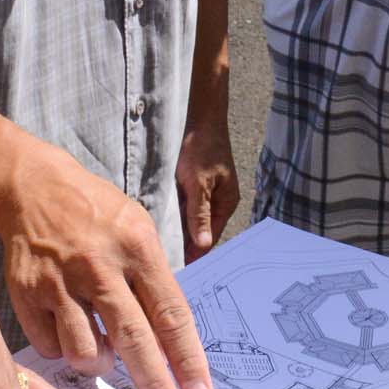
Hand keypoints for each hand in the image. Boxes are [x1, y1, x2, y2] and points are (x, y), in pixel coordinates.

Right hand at [0, 141, 214, 388]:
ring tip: (105, 352)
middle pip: (134, 340)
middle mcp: (99, 266)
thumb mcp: (137, 229)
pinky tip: (70, 331)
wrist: (31, 187)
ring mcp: (59, 282)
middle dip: (156, 388)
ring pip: (86, 353)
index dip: (187, 360)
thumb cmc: (96, 214)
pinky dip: (63, 350)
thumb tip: (175, 344)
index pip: (170, 314)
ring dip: (102, 365)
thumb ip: (155, 281)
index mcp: (137, 247)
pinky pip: (50, 347)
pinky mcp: (26, 294)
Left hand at [175, 115, 237, 261]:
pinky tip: (163, 225)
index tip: (180, 268)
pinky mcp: (197, 187)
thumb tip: (203, 245)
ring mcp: (208, 195)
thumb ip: (199, 214)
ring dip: (180, 232)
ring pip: (193, 221)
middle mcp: (219, 203)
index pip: (210, 238)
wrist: (201, 120)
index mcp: (226, 204)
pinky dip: (177, 217)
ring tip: (162, 248)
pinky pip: (187, 208)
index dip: (196, 254)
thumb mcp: (199, 184)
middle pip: (202, 232)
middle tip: (167, 262)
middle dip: (187, 246)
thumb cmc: (202, 149)